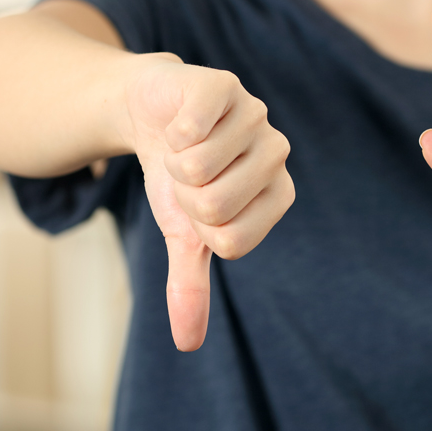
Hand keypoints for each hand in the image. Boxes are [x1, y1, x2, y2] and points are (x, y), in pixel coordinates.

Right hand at [122, 54, 294, 350]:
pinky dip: (172, 132)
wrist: (153, 114)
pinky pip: (193, 127)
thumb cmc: (179, 176)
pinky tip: (181, 122)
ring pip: (201, 168)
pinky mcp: (225, 86)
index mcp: (278, 195)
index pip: (233, 241)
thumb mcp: (183, 233)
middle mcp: (277, 154)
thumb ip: (191, 284)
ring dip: (174, 163)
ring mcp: (255, 116)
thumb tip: (188, 344)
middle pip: (217, 206)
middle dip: (184, 195)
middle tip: (187, 172)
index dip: (199, 228)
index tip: (197, 204)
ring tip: (183, 146)